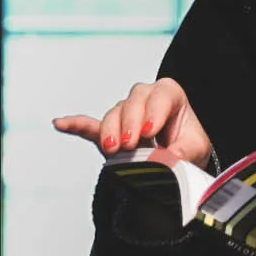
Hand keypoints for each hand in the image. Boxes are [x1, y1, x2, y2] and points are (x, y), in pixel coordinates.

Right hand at [53, 77, 212, 167]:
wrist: (178, 160)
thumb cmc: (188, 147)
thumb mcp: (196, 149)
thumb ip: (185, 152)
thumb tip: (171, 159)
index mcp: (169, 96)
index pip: (161, 95)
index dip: (154, 111)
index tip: (150, 131)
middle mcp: (144, 99)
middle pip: (133, 102)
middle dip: (129, 122)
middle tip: (131, 144)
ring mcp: (124, 115)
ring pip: (113, 115)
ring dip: (111, 131)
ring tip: (113, 149)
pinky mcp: (108, 131)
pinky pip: (89, 125)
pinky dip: (75, 125)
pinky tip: (60, 123)